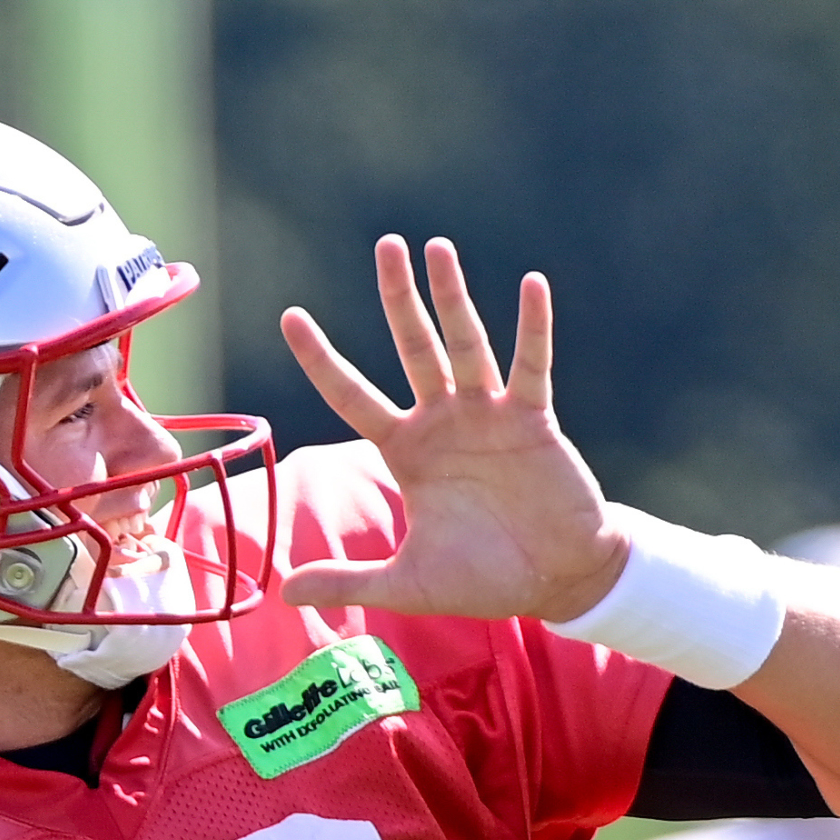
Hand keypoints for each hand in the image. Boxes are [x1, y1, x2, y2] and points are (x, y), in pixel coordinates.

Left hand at [279, 237, 626, 622]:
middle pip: (413, 347)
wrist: (556, 582)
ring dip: (454, 297)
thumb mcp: (406, 583)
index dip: (322, 359)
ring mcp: (489, 416)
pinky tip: (530, 284)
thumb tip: (282, 594)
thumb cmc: (483, 579)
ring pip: (466, 344)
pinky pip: (532, 366)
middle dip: (398, 297)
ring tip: (438, 247)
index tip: (290, 316)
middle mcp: (443, 421)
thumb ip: (348, 580)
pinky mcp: (535, 422)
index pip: (352, 395)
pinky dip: (533, 327)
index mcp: (406, 451)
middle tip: (386, 244)